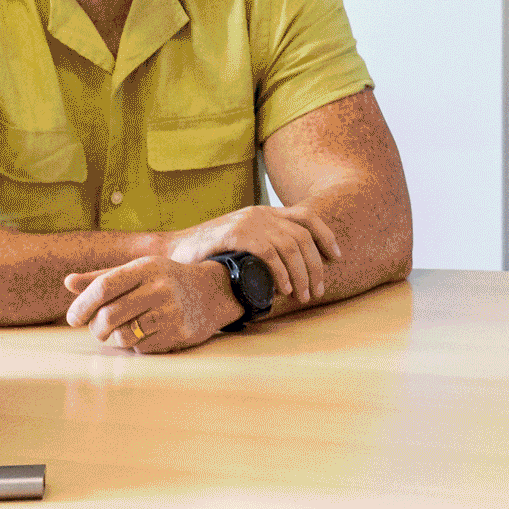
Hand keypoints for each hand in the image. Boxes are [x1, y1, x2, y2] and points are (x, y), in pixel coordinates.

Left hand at [64, 255, 238, 354]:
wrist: (213, 292)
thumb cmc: (165, 281)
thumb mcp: (137, 271)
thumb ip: (102, 278)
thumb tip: (68, 282)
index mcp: (145, 268)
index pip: (104, 287)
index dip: (82, 306)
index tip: (72, 319)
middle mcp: (159, 287)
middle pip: (109, 315)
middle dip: (96, 328)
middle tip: (97, 330)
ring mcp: (171, 311)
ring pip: (123, 336)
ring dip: (116, 338)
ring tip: (124, 330)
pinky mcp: (179, 332)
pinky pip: (142, 348)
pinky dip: (137, 345)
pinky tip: (148, 333)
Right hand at [166, 203, 341, 308]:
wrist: (172, 249)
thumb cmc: (210, 252)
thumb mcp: (244, 241)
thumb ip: (265, 246)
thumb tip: (293, 272)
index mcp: (266, 212)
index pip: (307, 217)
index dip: (326, 236)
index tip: (336, 258)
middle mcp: (261, 213)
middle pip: (303, 237)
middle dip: (315, 266)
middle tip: (317, 291)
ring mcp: (249, 222)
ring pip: (290, 247)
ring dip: (302, 274)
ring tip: (303, 295)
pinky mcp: (236, 234)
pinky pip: (269, 252)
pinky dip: (281, 272)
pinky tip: (285, 288)